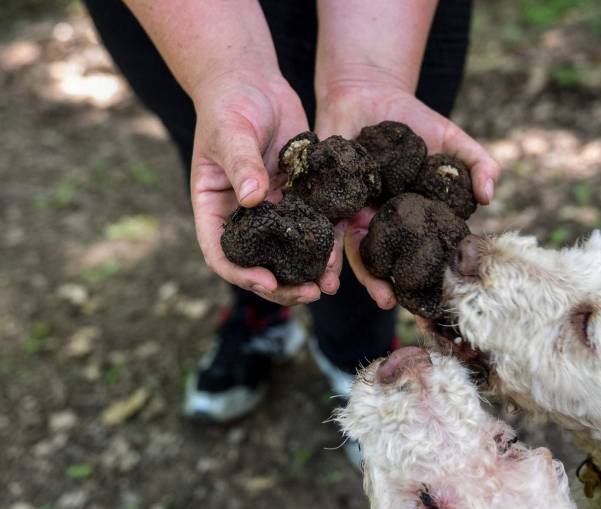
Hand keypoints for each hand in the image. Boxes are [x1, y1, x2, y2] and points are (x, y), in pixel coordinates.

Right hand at [190, 71, 344, 305]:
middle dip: (283, 284)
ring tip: (329, 286)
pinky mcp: (300, 196)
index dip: (243, 274)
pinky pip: (314, 226)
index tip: (268, 283)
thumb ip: (242, 164)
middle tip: (309, 294)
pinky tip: (343, 255)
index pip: (223, 253)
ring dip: (309, 270)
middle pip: (260, 263)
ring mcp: (273, 209)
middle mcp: (244, 216)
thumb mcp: (230, 131)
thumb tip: (253, 199)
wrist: (254, 82)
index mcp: (216, 208)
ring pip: (290, 251)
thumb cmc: (230, 104)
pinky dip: (327, 243)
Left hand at [316, 82, 500, 308]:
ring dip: (351, 271)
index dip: (425, 275)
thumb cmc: (415, 120)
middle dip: (384, 282)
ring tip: (357, 292)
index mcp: (410, 216)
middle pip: (382, 258)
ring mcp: (353, 210)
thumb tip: (490, 196)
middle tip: (390, 302)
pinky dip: (325, 243)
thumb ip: (477, 163)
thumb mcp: (452, 140)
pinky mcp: (325, 196)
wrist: (370, 91)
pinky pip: (324, 222)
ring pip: (350, 247)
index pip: (420, 252)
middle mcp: (380, 220)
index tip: (432, 298)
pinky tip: (324, 262)